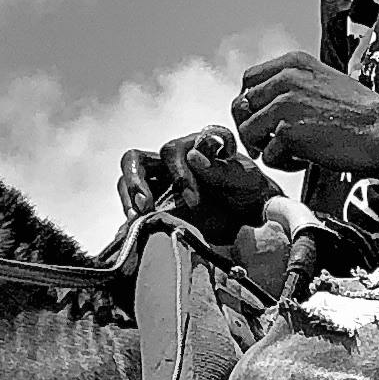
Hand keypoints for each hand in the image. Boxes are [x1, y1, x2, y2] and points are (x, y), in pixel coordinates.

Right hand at [117, 127, 273, 236]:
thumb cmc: (249, 191)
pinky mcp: (154, 207)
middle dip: (136, 181)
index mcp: (192, 148)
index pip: (172, 151)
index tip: (194, 201)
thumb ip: (223, 168)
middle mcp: (170, 163)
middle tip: (145, 206)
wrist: (251, 217)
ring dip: (128, 200)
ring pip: (127, 182)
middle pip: (136, 160)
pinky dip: (133, 220)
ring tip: (138, 219)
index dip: (179, 174)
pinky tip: (137, 231)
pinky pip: (134, 209)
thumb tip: (194, 157)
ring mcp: (158, 185)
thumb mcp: (245, 179)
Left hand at [231, 50, 378, 176]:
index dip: (250, 104)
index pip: (249, 80)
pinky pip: (266, 155)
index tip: (261, 119)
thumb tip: (267, 107)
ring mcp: (284, 105)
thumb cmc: (361, 112)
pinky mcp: (288, 132)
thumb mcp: (323, 82)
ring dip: (263, 148)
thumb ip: (293, 87)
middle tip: (269, 142)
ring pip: (247, 131)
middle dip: (251, 128)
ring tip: (288, 153)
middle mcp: (285, 79)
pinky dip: (282, 164)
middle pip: (241, 106)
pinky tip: (303, 161)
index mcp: (293, 64)